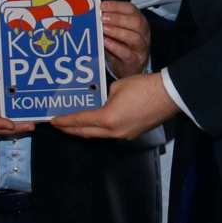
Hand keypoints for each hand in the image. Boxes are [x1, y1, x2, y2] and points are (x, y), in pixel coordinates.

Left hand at [52, 72, 178, 140]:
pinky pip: (110, 133)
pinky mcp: (132, 134)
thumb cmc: (142, 87)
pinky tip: (95, 122)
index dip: (65, 122)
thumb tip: (102, 101)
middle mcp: (113, 132)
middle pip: (86, 133)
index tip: (53, 122)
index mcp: (107, 119)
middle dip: (71, 129)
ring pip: (98, 135)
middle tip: (58, 125)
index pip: (80, 122)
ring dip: (84, 130)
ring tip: (73, 125)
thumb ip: (104, 96)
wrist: (167, 95)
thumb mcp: (117, 87)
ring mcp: (124, 135)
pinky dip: (98, 129)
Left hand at [101, 0, 150, 77]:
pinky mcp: (136, 61)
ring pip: (135, 38)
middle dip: (118, 18)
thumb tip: (95, 11)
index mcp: (139, 21)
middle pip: (136, 22)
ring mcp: (142, 48)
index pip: (131, 9)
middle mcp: (144, 33)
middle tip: (102, 18)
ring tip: (104, 29)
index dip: (117, 6)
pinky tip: (106, 42)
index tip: (102, 6)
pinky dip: (116, 47)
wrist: (128, 67)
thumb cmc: (121, 44)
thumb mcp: (116, 30)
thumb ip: (109, 20)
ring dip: (117, 32)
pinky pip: (127, 54)